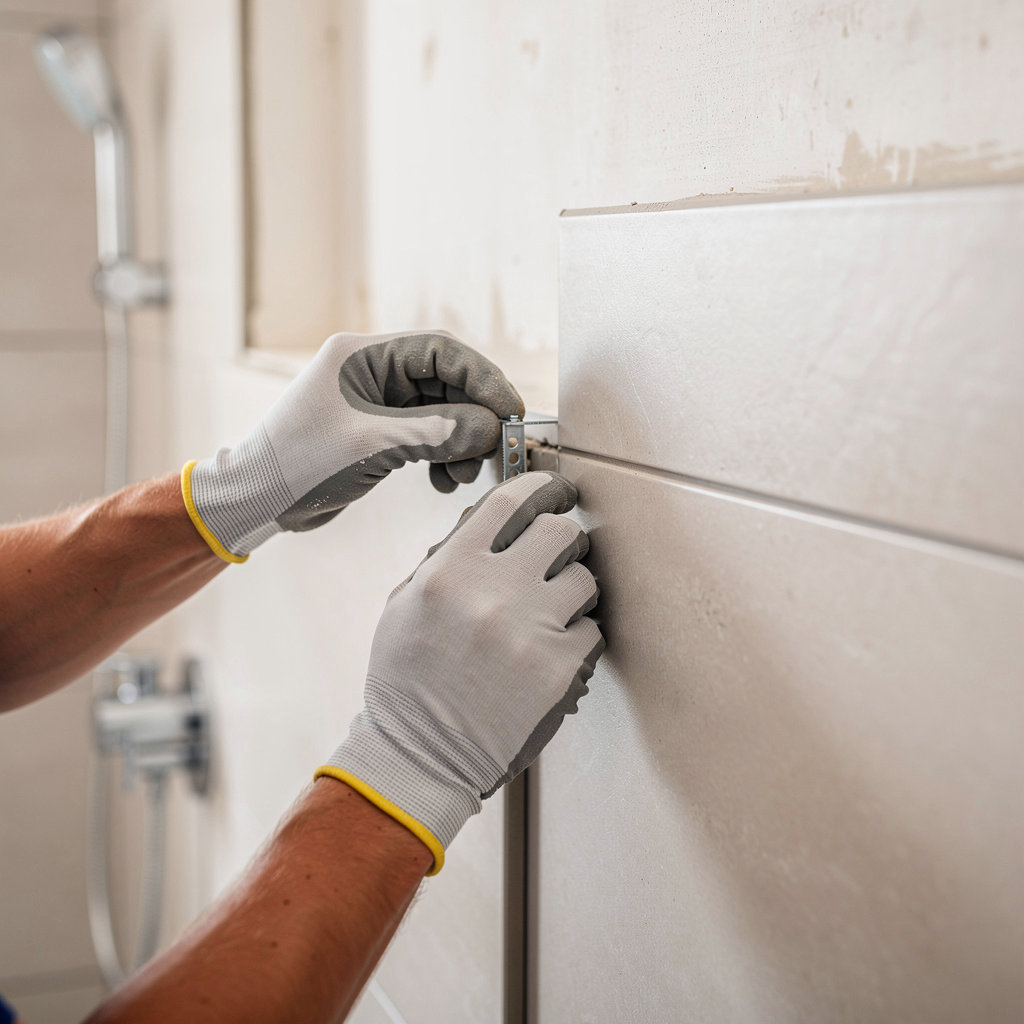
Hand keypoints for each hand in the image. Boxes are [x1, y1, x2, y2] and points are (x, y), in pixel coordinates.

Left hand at [181, 331, 523, 561]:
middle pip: (445, 382)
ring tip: (464, 475)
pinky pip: (426, 436)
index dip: (482, 377)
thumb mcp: (374, 445)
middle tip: (495, 450)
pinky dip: (442, 456)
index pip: (440, 351)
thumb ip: (438, 432)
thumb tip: (493, 428)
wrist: (258, 500)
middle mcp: (372, 371)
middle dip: (474, 416)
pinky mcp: (377, 433)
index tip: (511, 411)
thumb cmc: (301, 464)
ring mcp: (375, 403)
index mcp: (363, 355)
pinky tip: (443, 481)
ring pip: (440, 412)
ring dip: (461, 442)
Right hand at [316, 471, 605, 873]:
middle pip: (560, 530)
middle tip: (559, 551)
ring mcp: (530, 631)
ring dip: (574, 587)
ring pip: (584, 578)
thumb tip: (489, 518)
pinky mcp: (559, 669)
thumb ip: (446, 556)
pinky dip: (578, 634)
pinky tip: (554, 647)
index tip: (553, 490)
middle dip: (564, 537)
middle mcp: (493, 593)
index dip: (539, 487)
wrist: (423, 754)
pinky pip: (592, 629)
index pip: (509, 502)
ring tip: (553, 608)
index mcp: (450, 572)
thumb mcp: (405, 605)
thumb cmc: (408, 679)